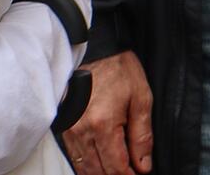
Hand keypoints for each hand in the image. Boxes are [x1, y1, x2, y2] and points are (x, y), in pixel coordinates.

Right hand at [63, 50, 152, 174]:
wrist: (95, 48)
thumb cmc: (119, 68)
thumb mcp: (141, 98)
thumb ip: (142, 136)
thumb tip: (143, 165)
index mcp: (103, 124)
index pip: (116, 168)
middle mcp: (82, 131)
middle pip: (99, 172)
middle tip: (131, 172)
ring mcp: (71, 129)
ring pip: (84, 168)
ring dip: (101, 173)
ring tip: (118, 169)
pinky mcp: (65, 126)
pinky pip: (74, 156)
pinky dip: (88, 164)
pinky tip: (101, 162)